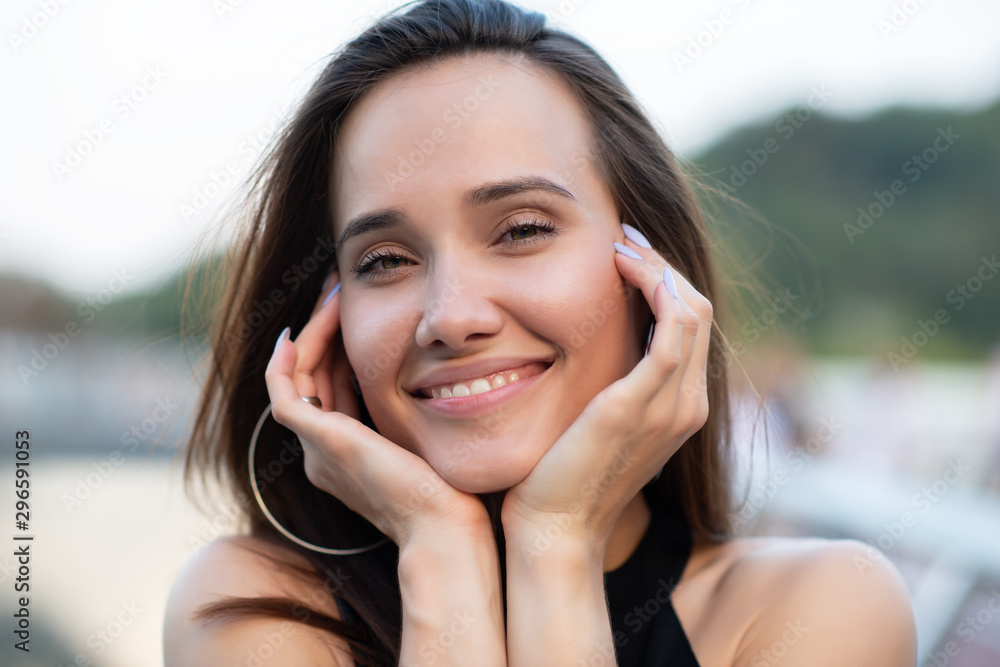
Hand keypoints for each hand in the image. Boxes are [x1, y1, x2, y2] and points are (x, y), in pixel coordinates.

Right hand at [264, 272, 489, 548]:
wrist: (444, 525)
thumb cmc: (450, 488)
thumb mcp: (426, 438)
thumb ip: (414, 412)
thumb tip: (433, 374)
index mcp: (345, 455)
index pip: (330, 388)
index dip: (337, 347)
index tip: (354, 311)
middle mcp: (323, 453)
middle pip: (310, 379)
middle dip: (323, 331)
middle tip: (337, 290)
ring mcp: (317, 450)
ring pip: (296, 379)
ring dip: (312, 333)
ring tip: (332, 295)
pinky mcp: (320, 441)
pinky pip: (284, 392)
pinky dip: (285, 361)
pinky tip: (300, 331)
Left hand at [500, 230, 713, 545]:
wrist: (554, 527)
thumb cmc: (562, 476)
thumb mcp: (596, 422)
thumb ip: (611, 386)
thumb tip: (593, 347)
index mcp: (681, 407)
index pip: (691, 325)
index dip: (665, 282)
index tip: (626, 256)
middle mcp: (689, 404)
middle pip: (698, 310)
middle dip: (662, 266)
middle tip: (623, 238)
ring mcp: (672, 406)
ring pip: (691, 311)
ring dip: (658, 269)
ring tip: (620, 246)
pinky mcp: (641, 404)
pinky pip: (672, 330)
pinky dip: (655, 289)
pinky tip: (622, 268)